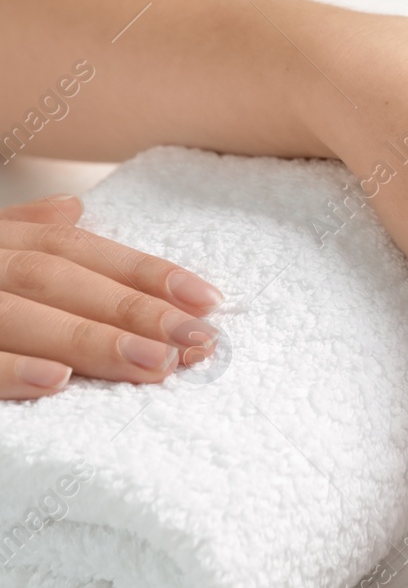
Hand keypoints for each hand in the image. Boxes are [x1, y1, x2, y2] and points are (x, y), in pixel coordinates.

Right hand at [0, 194, 222, 398]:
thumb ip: (23, 231)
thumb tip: (72, 207)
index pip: (74, 249)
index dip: (142, 271)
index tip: (207, 300)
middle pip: (57, 280)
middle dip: (132, 309)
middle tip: (195, 341)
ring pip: (18, 316)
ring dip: (90, 339)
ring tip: (156, 363)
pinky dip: (12, 369)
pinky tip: (58, 381)